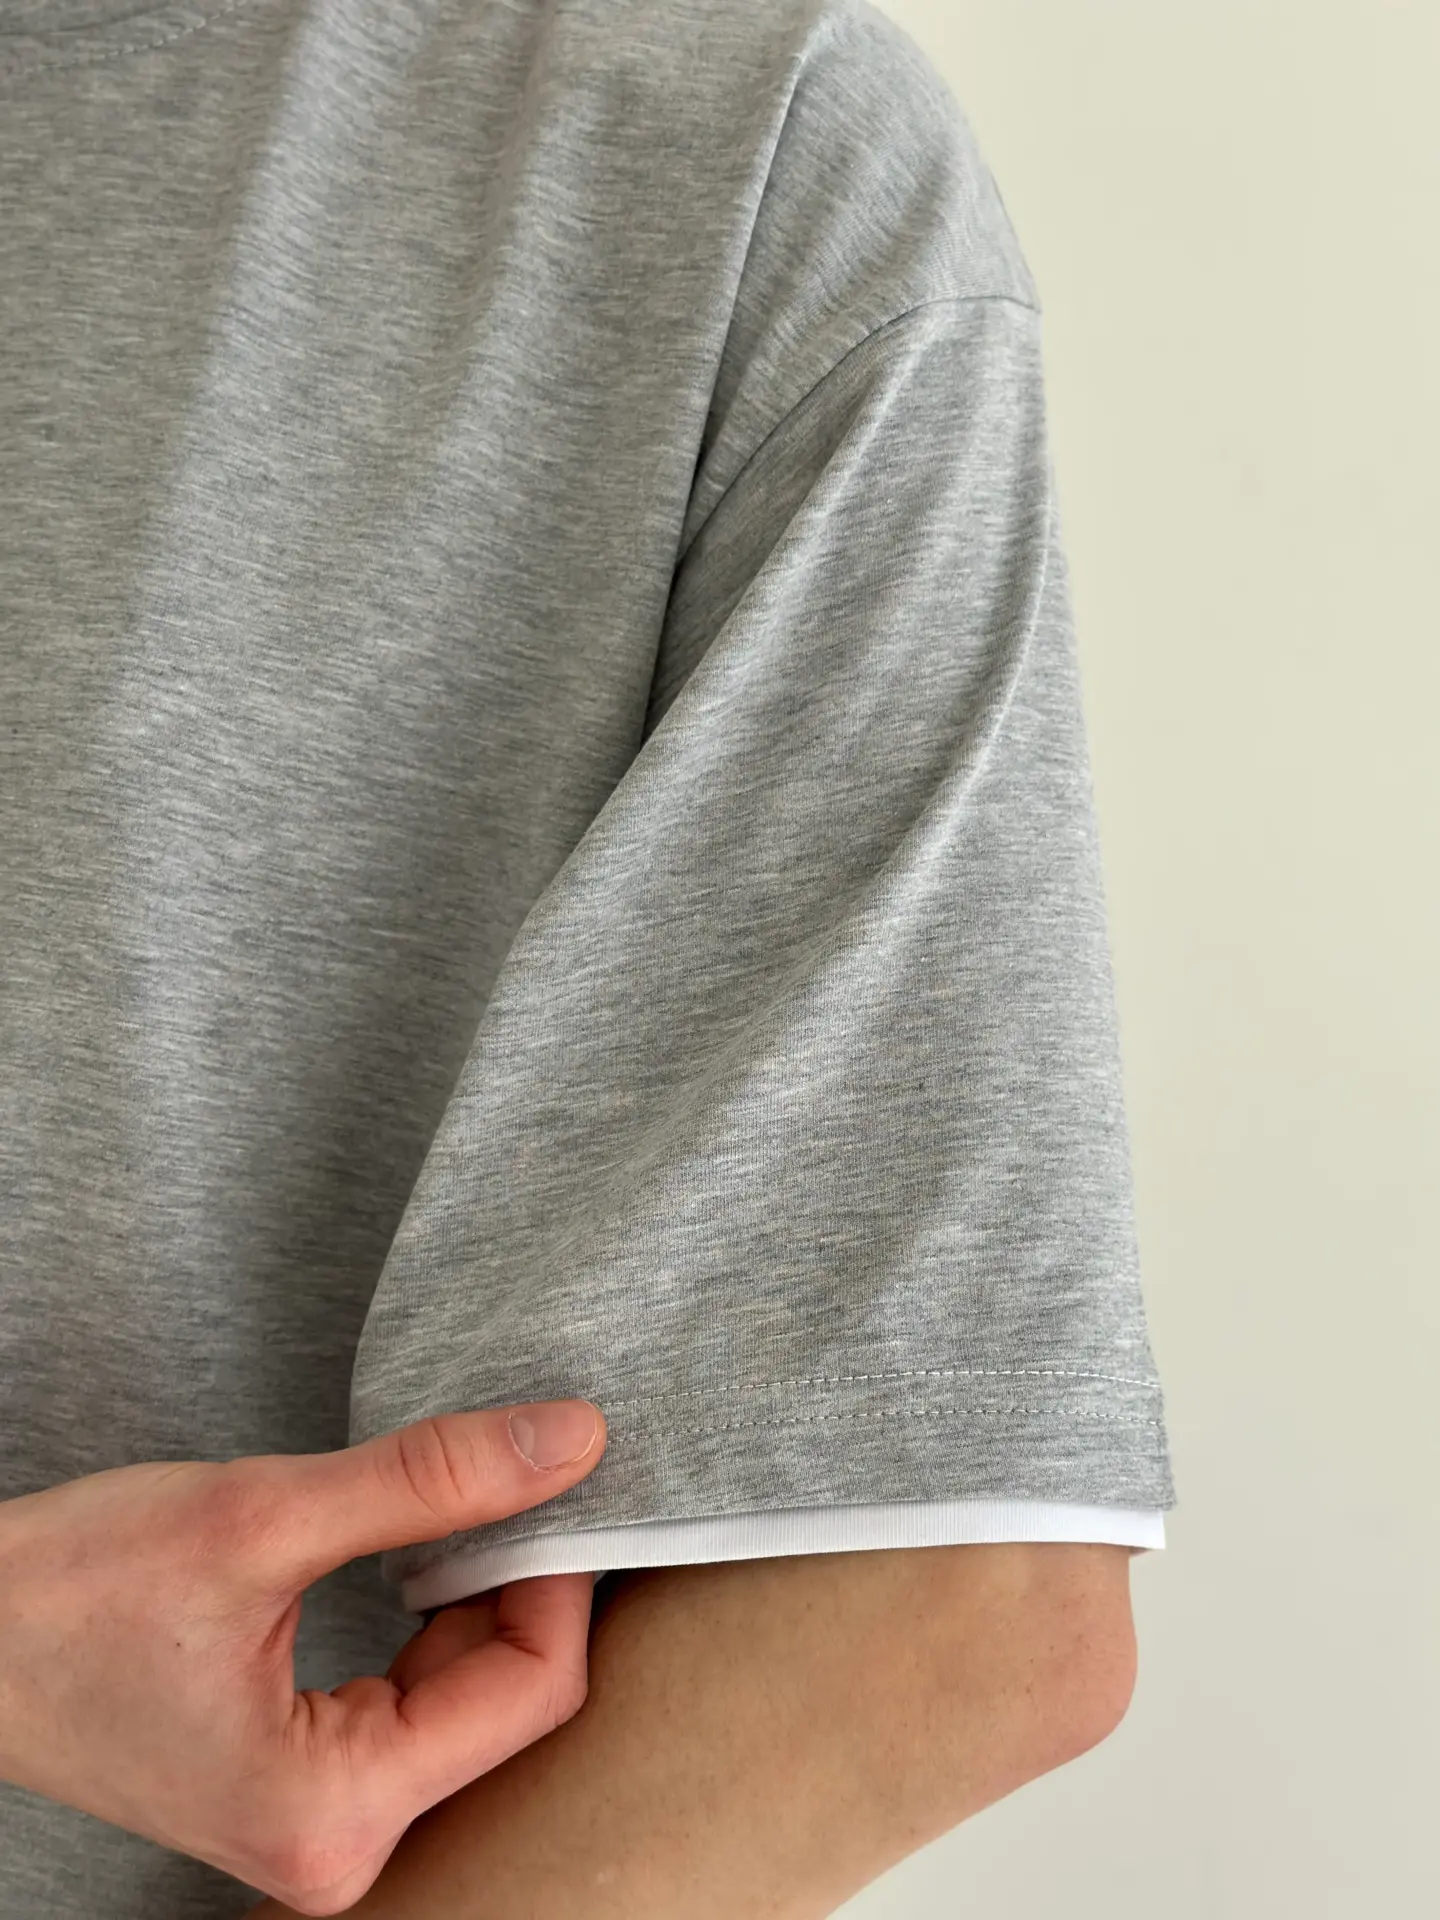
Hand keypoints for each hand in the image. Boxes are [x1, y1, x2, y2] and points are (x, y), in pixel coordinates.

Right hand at [0, 1399, 605, 1913]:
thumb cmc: (72, 1593)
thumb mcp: (262, 1514)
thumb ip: (428, 1479)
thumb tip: (570, 1439)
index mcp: (332, 1812)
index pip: (531, 1692)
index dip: (560, 1572)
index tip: (559, 1474)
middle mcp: (336, 1844)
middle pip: (507, 1701)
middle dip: (520, 1581)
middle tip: (518, 1472)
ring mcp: (320, 1821)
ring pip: (467, 1697)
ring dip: (478, 1595)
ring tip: (463, 1501)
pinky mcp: (302, 1782)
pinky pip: (415, 1701)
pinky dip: (432, 1619)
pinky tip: (423, 1552)